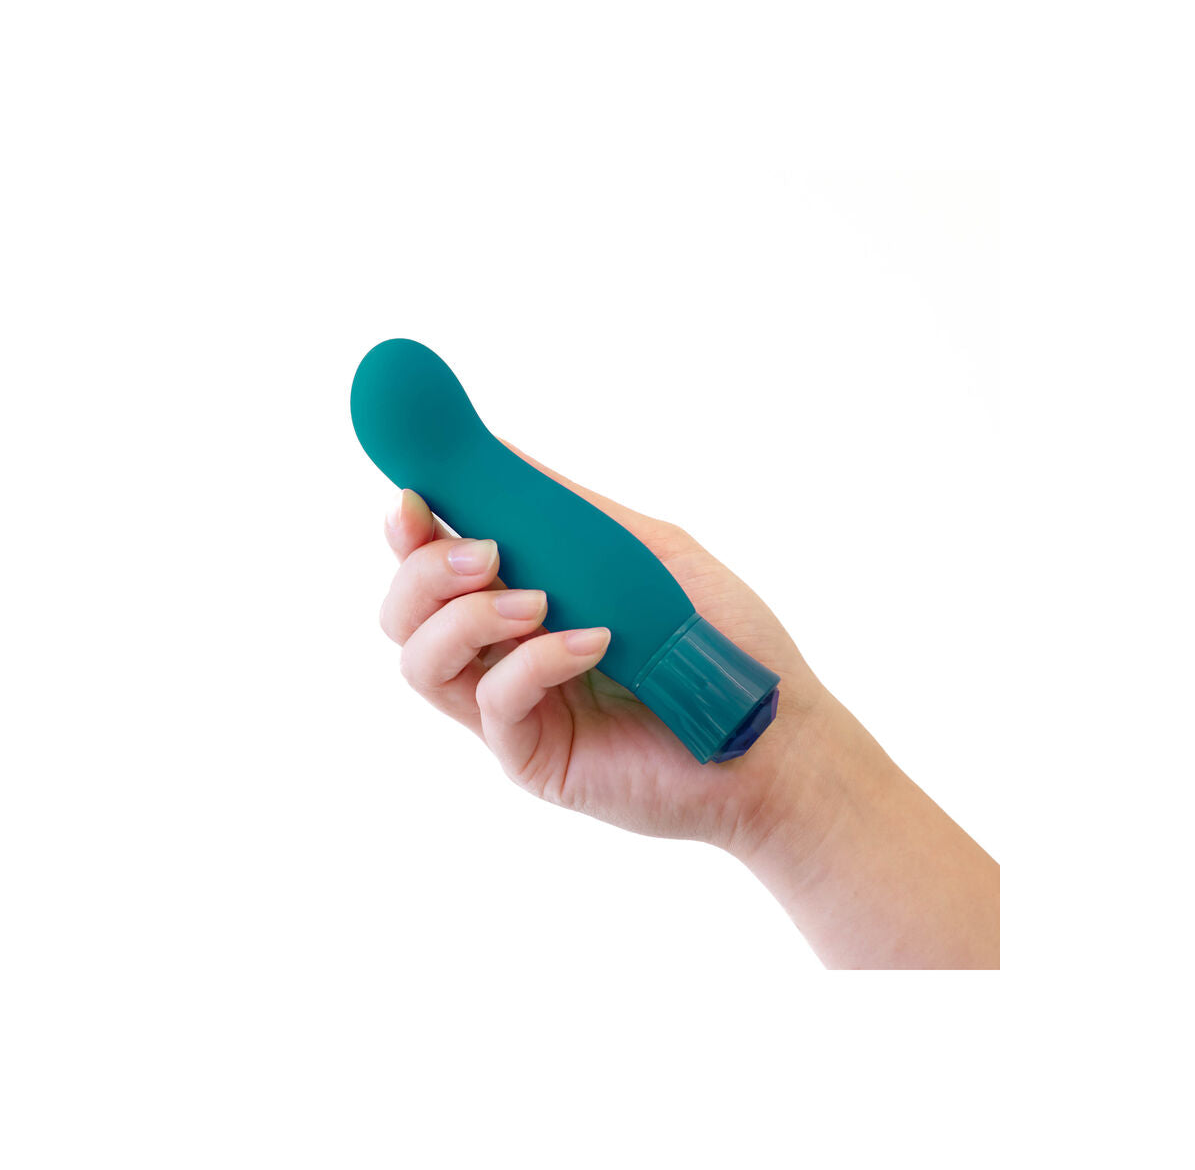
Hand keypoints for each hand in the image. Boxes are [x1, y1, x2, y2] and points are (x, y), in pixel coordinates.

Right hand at [378, 444, 828, 853]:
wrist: (777, 733)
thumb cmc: (724, 638)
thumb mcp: (645, 550)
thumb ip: (568, 512)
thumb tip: (498, 451)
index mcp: (523, 598)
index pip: (434, 564)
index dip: (410, 528)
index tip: (413, 495)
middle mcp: (504, 653)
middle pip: (404, 614)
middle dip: (423, 572)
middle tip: (484, 553)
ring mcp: (513, 709)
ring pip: (421, 661)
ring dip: (465, 616)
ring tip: (538, 600)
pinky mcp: (531, 756)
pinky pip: (493, 703)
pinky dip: (534, 660)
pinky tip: (592, 643)